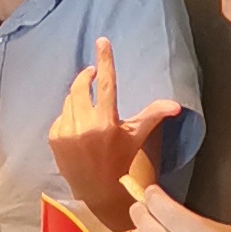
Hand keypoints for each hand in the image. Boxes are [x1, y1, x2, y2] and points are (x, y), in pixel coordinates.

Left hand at [46, 38, 182, 230]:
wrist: (97, 190)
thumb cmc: (121, 161)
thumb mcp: (137, 137)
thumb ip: (154, 116)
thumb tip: (176, 105)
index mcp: (107, 122)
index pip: (107, 83)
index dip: (105, 59)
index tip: (101, 41)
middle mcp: (84, 126)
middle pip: (81, 86)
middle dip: (86, 76)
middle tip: (93, 74)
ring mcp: (66, 132)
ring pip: (69, 100)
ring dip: (78, 97)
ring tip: (88, 108)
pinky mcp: (54, 138)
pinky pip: (61, 115)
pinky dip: (69, 115)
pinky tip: (78, 127)